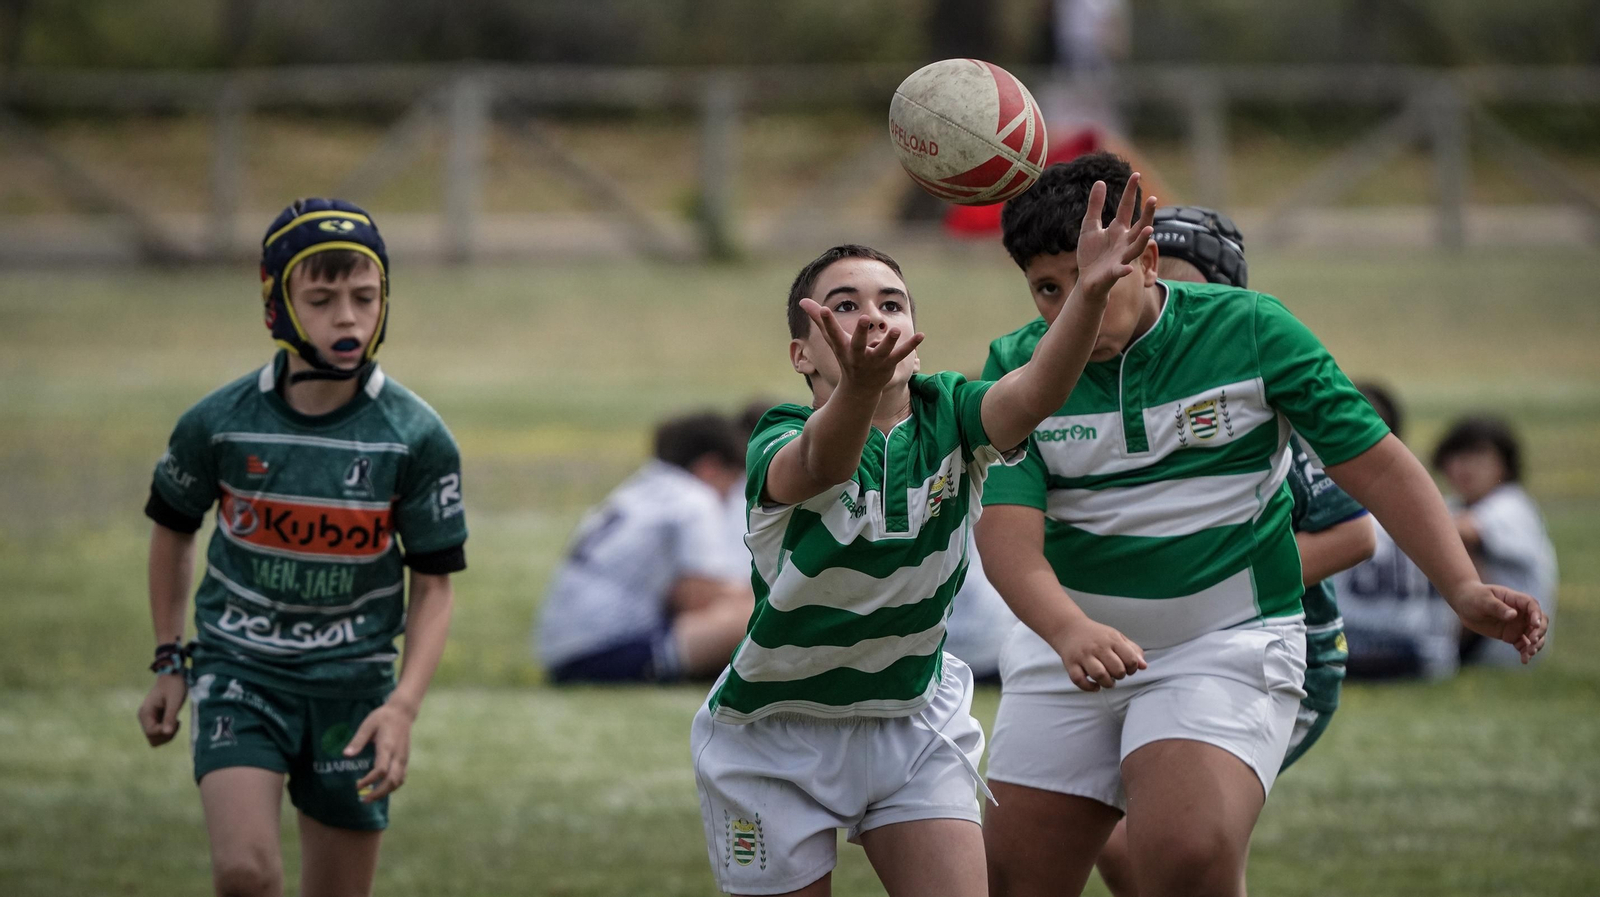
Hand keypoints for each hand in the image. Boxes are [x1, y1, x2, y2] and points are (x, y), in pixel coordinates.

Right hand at [137, 674, 187, 746]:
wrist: (173, 675)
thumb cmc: (175, 685)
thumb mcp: (175, 701)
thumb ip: (170, 717)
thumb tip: (167, 733)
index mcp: (145, 713)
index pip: (151, 733)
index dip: (164, 732)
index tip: (176, 721)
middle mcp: (144, 718)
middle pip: (152, 739)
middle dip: (166, 735)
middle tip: (176, 722)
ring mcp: (148, 719)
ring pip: (155, 738)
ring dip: (168, 734)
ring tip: (176, 721)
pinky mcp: (154, 719)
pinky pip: (159, 733)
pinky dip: (168, 730)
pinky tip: (174, 720)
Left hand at [345, 701, 415, 801]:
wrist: (402, 713)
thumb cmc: (382, 718)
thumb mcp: (367, 725)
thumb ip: (357, 741)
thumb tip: (346, 755)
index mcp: (387, 746)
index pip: (381, 770)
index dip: (369, 780)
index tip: (357, 785)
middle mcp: (398, 755)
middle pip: (392, 780)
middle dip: (378, 793)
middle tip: (364, 800)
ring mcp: (404, 758)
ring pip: (398, 781)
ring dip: (385, 792)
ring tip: (371, 797)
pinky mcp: (405, 760)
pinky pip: (401, 778)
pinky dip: (392, 787)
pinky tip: (381, 789)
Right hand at [798, 298, 923, 394]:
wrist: (859, 390)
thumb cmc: (845, 358)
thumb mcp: (832, 339)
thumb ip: (819, 320)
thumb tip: (802, 301)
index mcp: (843, 348)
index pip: (833, 333)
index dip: (827, 321)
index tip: (824, 308)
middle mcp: (858, 356)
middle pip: (858, 344)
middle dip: (861, 332)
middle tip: (864, 318)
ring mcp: (875, 361)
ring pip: (883, 351)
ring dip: (889, 341)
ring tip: (895, 329)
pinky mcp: (889, 364)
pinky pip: (901, 354)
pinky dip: (911, 345)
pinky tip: (921, 335)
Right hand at [1050, 619, 1146, 690]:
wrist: (1068, 628)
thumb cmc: (1097, 635)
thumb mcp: (1117, 637)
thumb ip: (1133, 650)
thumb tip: (1144, 666)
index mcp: (1112, 640)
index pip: (1131, 659)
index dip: (1133, 668)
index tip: (1127, 668)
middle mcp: (1098, 647)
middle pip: (1116, 669)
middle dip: (1120, 676)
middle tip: (1116, 675)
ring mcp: (1083, 655)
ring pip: (1099, 675)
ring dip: (1107, 684)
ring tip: (1107, 682)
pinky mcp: (1070, 663)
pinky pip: (1079, 680)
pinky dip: (1089, 687)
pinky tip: (1095, 686)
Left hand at [1074, 173, 1156, 301]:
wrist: (1087, 280)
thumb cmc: (1091, 253)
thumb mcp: (1090, 226)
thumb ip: (1095, 206)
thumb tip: (1100, 181)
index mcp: (1118, 229)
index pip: (1126, 208)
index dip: (1131, 192)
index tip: (1136, 175)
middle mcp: (1124, 242)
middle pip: (1139, 226)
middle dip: (1147, 214)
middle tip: (1153, 199)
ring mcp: (1121, 257)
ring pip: (1136, 248)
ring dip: (1143, 240)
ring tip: (1149, 230)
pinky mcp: (1113, 272)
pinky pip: (1120, 271)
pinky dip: (1124, 270)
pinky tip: (1127, 268)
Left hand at [1450, 582, 1546, 662]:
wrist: (1464, 605)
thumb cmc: (1474, 597)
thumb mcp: (1483, 601)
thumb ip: (1498, 608)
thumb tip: (1513, 615)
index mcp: (1515, 600)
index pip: (1532, 605)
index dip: (1536, 615)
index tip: (1534, 625)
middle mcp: (1520, 613)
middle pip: (1539, 621)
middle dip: (1540, 631)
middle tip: (1533, 641)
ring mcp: (1517, 625)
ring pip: (1535, 635)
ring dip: (1536, 644)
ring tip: (1529, 653)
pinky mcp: (1512, 636)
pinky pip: (1524, 645)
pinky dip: (1526, 652)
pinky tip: (1524, 660)